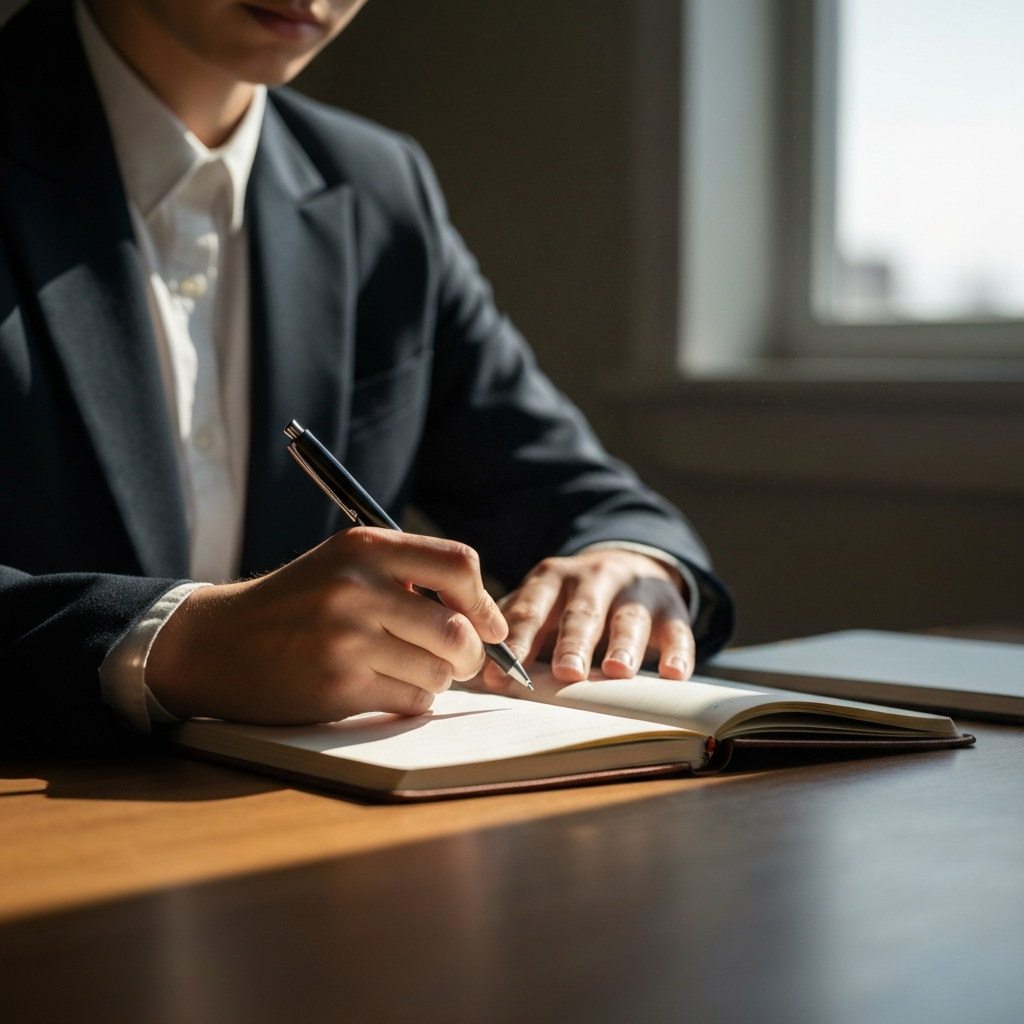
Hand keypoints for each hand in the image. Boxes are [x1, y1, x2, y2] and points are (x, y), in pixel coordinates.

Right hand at [147, 529, 507, 724]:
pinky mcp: (339, 686)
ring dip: (438, 678)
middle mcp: (357, 587)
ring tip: (408, 669)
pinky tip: (384, 687)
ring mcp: (347, 639)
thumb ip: (408, 574)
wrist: (220, 642)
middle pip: (457, 629)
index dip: (484, 601)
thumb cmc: (297, 602)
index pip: (459, 565)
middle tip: (461, 660)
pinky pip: (412, 700)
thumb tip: (487, 617)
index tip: (490, 626)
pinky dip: (412, 699)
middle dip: (470, 653)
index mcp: (365, 547)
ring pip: (439, 671)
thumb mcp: (344, 562)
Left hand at [482, 550, 693, 690]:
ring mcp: (634, 592)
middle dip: (573, 642)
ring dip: (623, 645)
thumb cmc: (569, 598)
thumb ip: (513, 630)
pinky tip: (675, 675)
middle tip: (566, 671)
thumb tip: (473, 675)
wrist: (628, 562)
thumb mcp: (539, 602)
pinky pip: (678, 630)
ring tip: (617, 671)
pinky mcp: (670, 608)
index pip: (531, 610)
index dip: (517, 643)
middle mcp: (592, 579)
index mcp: (551, 579)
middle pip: (581, 613)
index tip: (502, 677)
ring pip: (629, 619)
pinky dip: (678, 653)